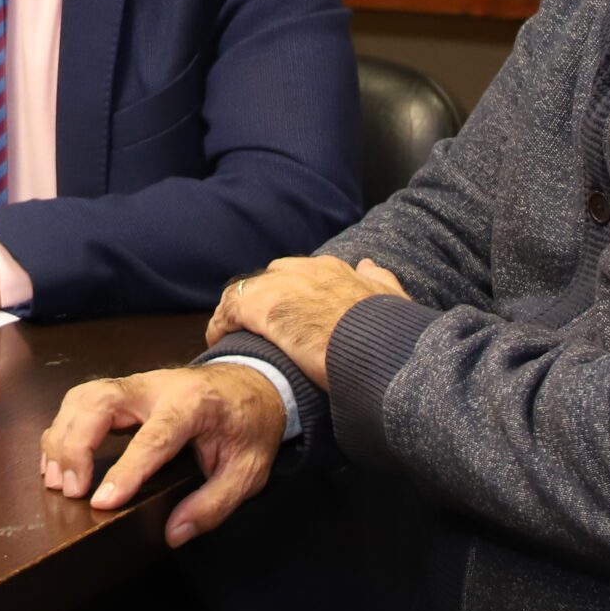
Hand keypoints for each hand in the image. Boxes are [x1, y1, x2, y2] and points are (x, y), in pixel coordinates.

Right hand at [39, 365, 286, 547]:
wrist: (252, 382)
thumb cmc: (249, 426)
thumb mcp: (249, 471)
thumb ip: (214, 504)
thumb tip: (174, 533)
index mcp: (194, 404)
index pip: (153, 437)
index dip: (125, 470)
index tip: (101, 502)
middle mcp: (157, 386)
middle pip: (102, 401)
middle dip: (77, 444)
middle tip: (70, 490)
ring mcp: (136, 384)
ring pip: (84, 396)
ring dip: (62, 435)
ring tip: (56, 479)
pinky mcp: (122, 390)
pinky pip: (82, 400)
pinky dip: (62, 428)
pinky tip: (57, 461)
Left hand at [203, 256, 405, 389]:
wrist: (374, 345)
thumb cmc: (385, 332)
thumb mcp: (392, 299)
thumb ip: (381, 280)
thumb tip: (369, 265)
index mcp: (334, 270)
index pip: (301, 274)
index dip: (290, 294)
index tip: (287, 315)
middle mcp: (305, 270)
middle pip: (271, 278)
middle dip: (262, 299)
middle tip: (256, 327)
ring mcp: (282, 286)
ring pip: (247, 291)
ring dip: (237, 312)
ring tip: (230, 334)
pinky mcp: (262, 306)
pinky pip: (229, 310)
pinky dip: (220, 324)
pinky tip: (217, 340)